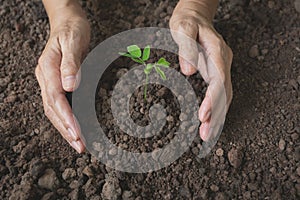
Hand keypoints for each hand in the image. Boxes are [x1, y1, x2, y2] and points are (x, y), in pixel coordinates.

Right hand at [35, 3, 89, 152]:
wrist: (68, 23)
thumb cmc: (72, 30)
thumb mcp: (73, 41)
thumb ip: (71, 64)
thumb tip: (69, 86)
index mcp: (47, 68)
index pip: (55, 98)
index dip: (66, 116)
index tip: (77, 131)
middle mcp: (46, 78)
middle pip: (52, 109)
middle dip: (66, 129)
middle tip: (79, 146)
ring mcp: (50, 82)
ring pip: (55, 111)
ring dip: (66, 128)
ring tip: (78, 144)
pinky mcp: (58, 84)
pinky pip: (60, 105)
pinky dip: (68, 119)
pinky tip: (75, 129)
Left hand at [170, 0, 232, 140]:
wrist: (195, 15)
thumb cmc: (187, 21)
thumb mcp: (183, 28)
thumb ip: (186, 47)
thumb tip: (188, 71)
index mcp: (217, 52)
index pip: (219, 80)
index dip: (213, 99)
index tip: (203, 116)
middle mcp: (223, 61)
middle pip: (225, 92)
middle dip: (217, 115)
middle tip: (206, 135)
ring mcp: (221, 67)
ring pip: (225, 96)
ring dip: (217, 116)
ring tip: (207, 135)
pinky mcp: (216, 72)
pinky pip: (219, 93)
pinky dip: (216, 109)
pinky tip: (210, 121)